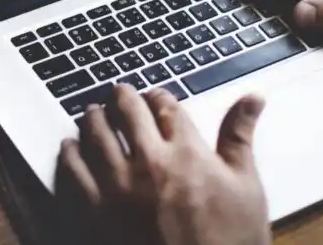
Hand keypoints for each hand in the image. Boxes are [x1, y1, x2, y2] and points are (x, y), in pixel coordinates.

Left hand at [57, 85, 270, 244]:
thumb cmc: (230, 242)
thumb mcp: (246, 187)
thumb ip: (239, 137)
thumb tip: (252, 98)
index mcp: (188, 152)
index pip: (166, 105)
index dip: (158, 95)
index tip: (154, 95)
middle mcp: (150, 161)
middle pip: (127, 111)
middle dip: (122, 97)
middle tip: (117, 93)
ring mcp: (120, 185)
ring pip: (97, 134)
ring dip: (94, 118)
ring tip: (92, 112)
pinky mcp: (97, 210)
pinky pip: (74, 170)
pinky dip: (70, 152)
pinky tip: (69, 146)